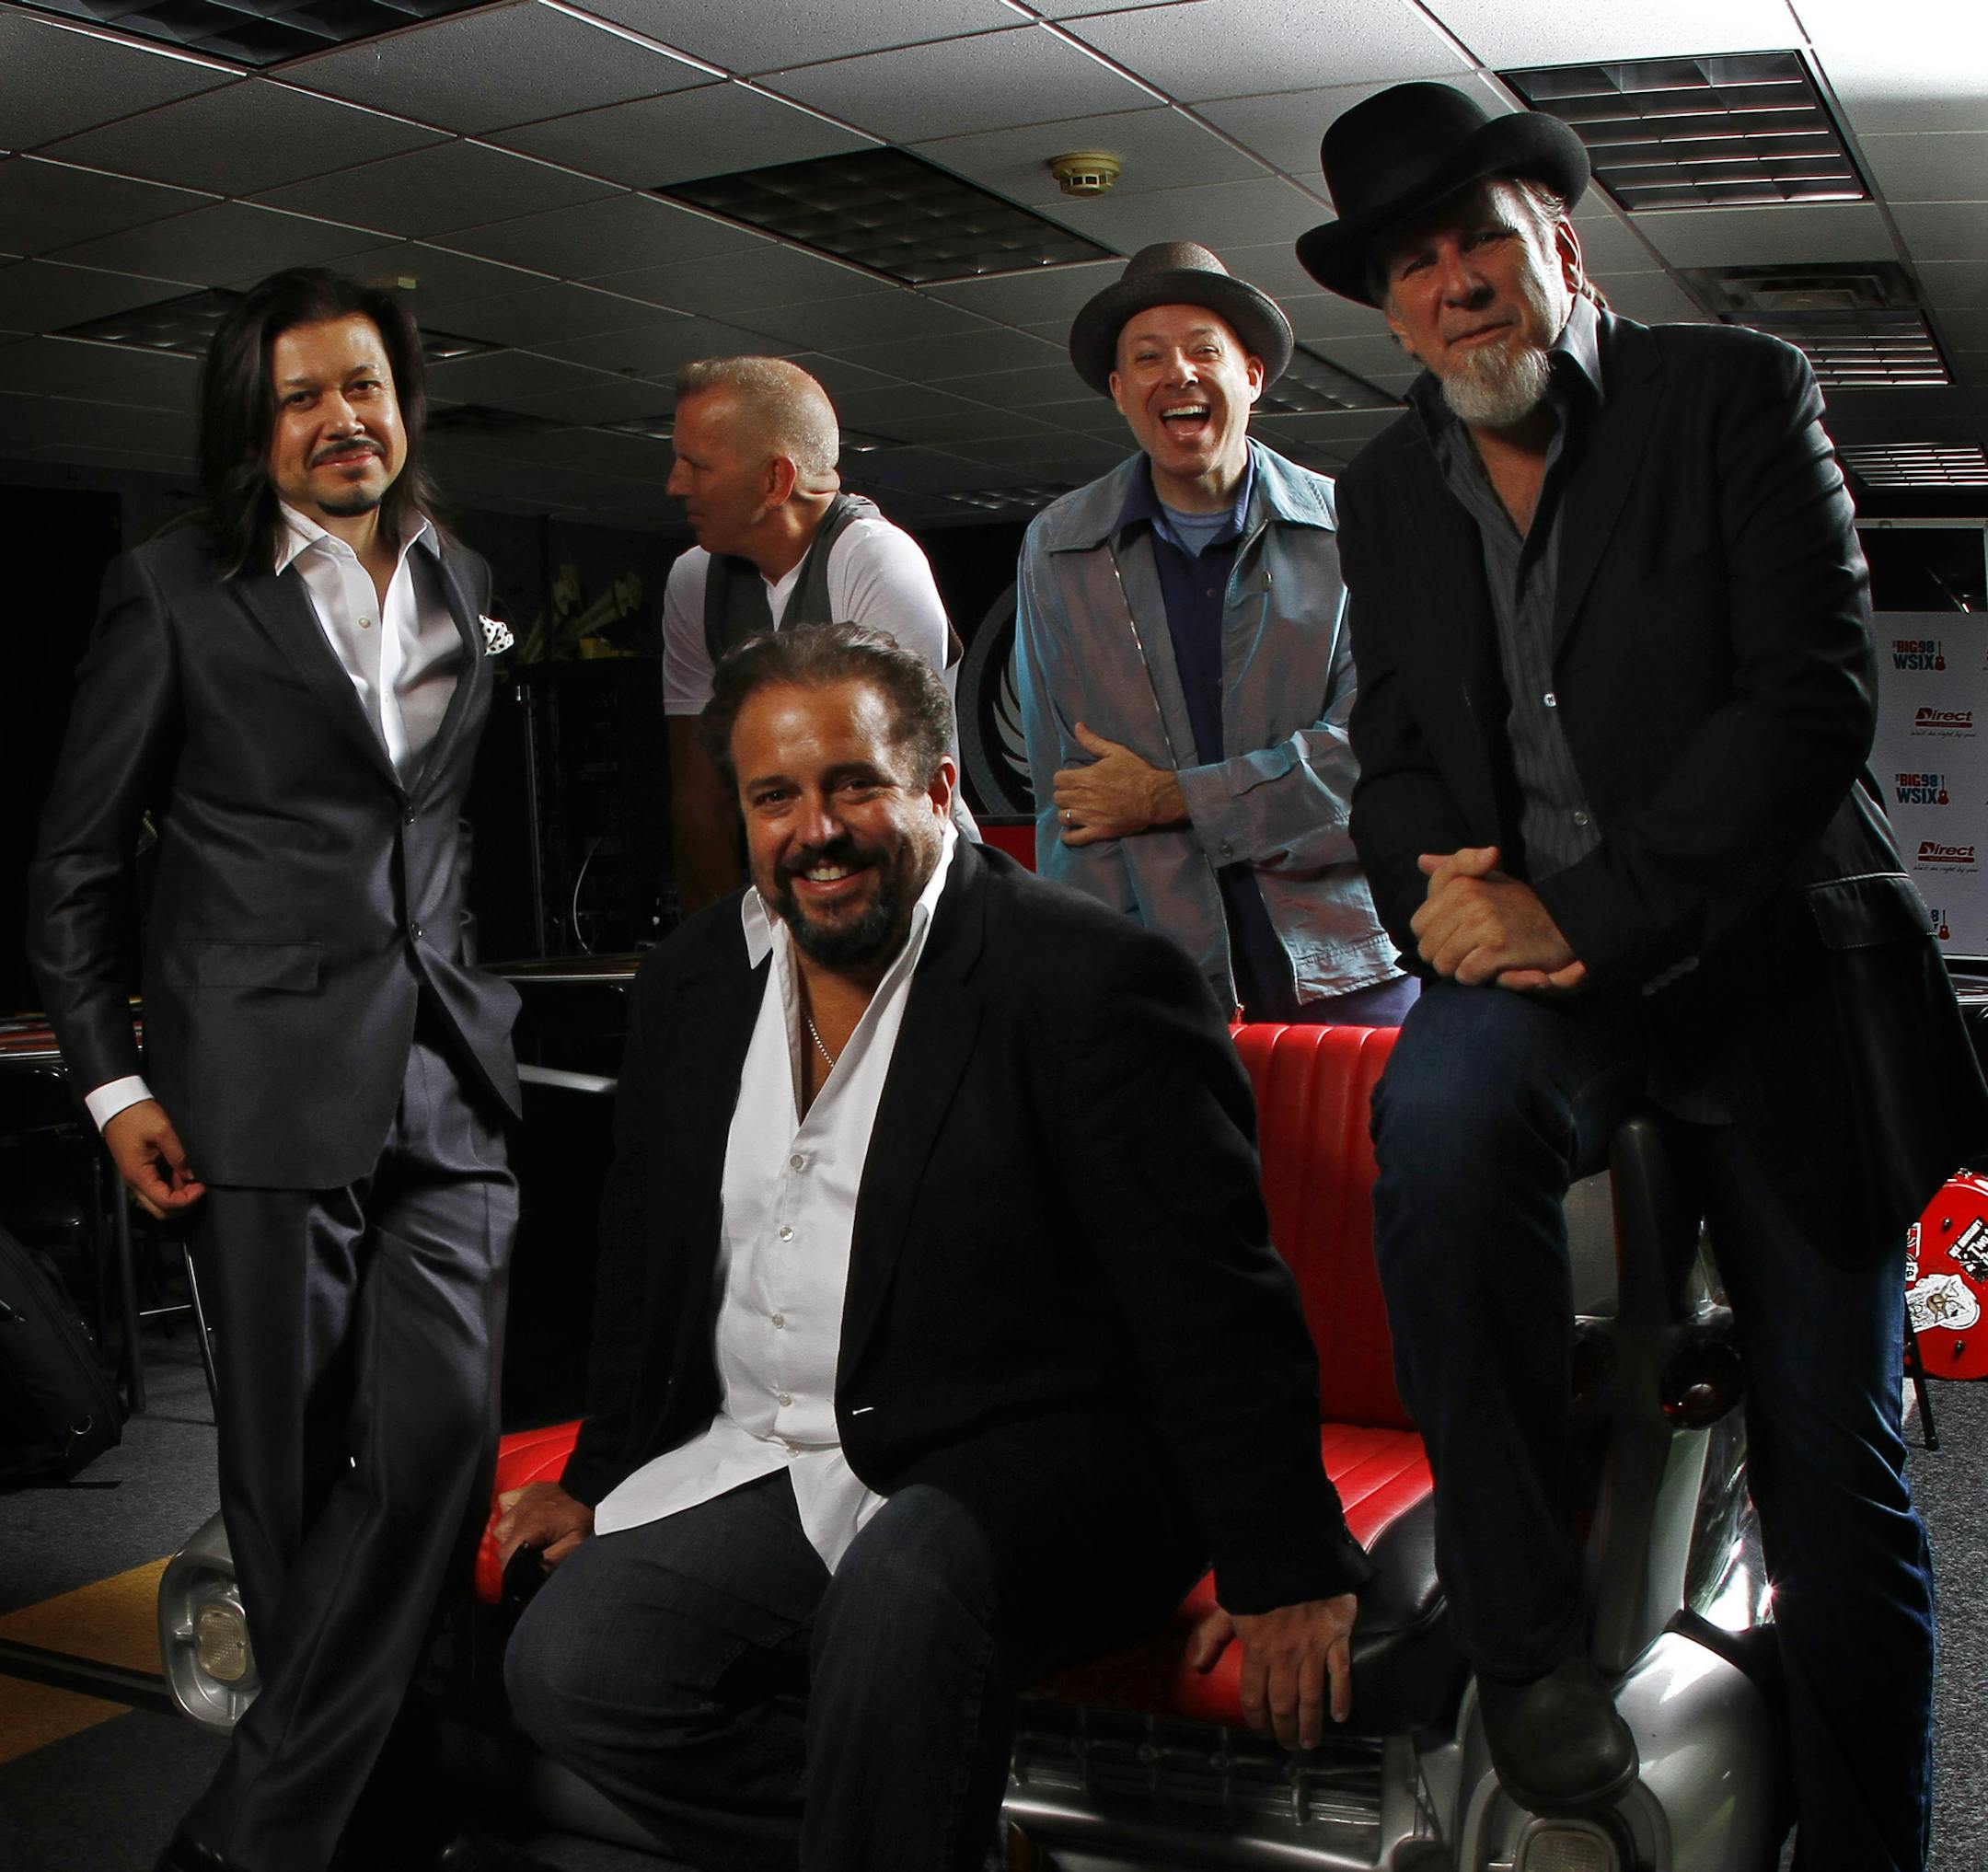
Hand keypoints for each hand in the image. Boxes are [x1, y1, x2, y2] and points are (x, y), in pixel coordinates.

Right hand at [103, 1099, 205, 1218]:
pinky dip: (172, 1186)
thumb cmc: (137, 1115)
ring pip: (158, 1201)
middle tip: (199, 1187)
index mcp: (139, 1175)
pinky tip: (183, 1172)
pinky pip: (157, 1188)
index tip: (202, 1187)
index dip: (187, 1200)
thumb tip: (191, 1174)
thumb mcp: (163, 1130)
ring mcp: (137, 1177)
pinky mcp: (140, 1171)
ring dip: (178, 1195)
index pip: (165, 1203)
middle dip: (183, 1204)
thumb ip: (179, 1155)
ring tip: (193, 1177)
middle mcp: (135, 1182)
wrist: (118, 1105)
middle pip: (160, 1210)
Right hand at [494, 1480, 592, 1571]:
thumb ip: (551, 1562)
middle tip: (533, 1556)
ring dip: (513, 1536)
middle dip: (514, 1553)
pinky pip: (507, 1507)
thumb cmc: (585, 1516)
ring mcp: (522, 1498)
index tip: (521, 1575)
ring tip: (532, 1540)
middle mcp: (522, 1509)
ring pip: (503, 1525)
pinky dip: (513, 1518)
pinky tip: (526, 1523)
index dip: (511, 1569)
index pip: (506, 1553)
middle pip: (502, 1541)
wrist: (592, 1489)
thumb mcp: (575, 1543)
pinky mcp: (526, 1491)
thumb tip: (532, 1576)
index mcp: (531, 1523)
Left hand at [1052, 722, 1185, 843]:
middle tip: (1074, 795)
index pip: (1058, 779)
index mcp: (1086, 777)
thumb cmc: (1137, 773)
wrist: (1155, 797)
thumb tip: (1078, 726)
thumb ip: (1093, 741)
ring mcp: (1091, 816)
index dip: (1063, 779)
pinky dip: (1069, 836)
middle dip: (1064, 795)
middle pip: (1058, 798)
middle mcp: (1084, 797)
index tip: (1071, 780)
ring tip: (1074, 811)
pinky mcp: (1099, 831)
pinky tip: (1070, 832)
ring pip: (1063, 816)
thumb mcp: (1115, 752)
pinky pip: (1075, 838)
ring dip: (1066, 813)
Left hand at [1187, 1593, 1357, 1748]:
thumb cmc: (1259, 1582)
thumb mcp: (1229, 1607)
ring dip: (1310, 1725)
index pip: (1253, 1697)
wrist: (1293, 1553)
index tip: (1261, 1732)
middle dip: (1284, 1730)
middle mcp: (1284, 1656)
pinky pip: (1340, 1674)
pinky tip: (1340, 1717)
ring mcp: (1312, 1649)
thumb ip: (1212, 1636)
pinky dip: (1341, 1697)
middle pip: (1283, 1704)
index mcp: (1257, 1650)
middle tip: (1288, 1745)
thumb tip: (1196, 1666)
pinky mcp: (1336, 1639)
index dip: (1256, 1720)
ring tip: (1309, 1743)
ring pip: (1311, 1697)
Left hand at [1412, 847, 1585, 990]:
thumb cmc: (1519, 906)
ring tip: (1482, 958)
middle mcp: (1470, 900)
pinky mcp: (1497, 948)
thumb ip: (1455, 869)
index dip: (1435, 936)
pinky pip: (1466, 975)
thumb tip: (1422, 861)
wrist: (1564, 924)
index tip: (1458, 933)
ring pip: (1444, 964)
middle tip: (1472, 949)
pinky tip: (1495, 967)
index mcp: (1460, 884)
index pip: (1418, 925)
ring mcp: (1483, 924)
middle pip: (1428, 948)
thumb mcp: (1489, 878)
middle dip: (1446, 955)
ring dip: (1461, 968)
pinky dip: (1478, 978)